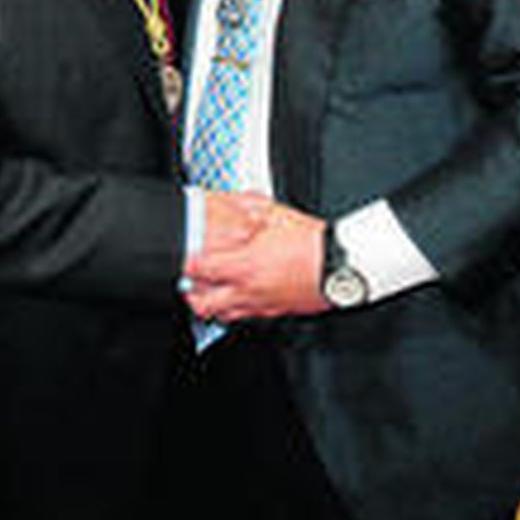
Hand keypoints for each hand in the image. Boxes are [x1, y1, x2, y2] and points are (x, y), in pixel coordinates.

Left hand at [184, 201, 327, 321]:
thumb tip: (230, 202)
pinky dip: (232, 308)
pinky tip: (234, 296)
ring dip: (209, 302)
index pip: (200, 269)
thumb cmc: (313, 242)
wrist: (340, 265)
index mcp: (245, 264)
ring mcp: (260, 304)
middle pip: (203, 302)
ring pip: (221, 314)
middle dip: (190, 291)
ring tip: (206, 289)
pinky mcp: (273, 312)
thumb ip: (248, 208)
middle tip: (187, 278)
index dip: (184, 263)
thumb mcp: (276, 214)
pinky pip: (243, 317)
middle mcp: (248, 289)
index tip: (179, 257)